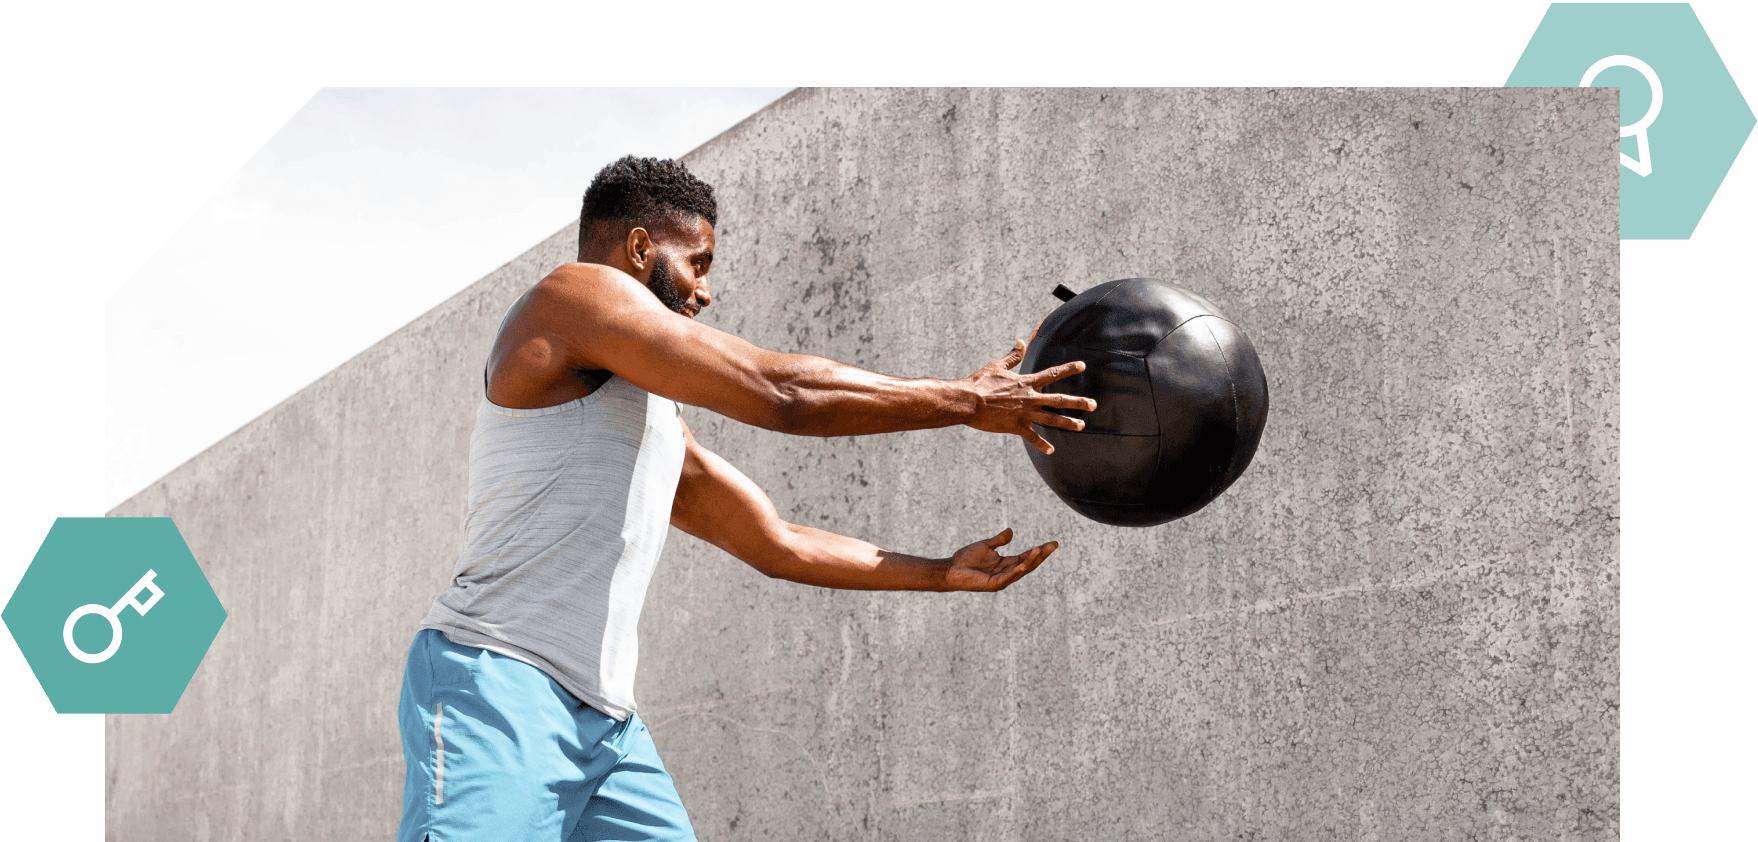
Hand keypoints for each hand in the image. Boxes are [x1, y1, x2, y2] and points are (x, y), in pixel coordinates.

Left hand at [944, 528, 1057, 591]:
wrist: (951, 570)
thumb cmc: (966, 559)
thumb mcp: (985, 546)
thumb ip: (999, 540)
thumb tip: (1011, 531)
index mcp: (1006, 564)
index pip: (1027, 557)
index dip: (1039, 550)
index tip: (1052, 543)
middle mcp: (1007, 573)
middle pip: (1029, 564)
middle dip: (1041, 555)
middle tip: (1054, 545)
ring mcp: (1001, 580)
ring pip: (1021, 570)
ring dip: (1032, 561)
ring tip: (1041, 550)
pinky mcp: (993, 584)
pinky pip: (1008, 577)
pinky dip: (1016, 571)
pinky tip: (1024, 563)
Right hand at [963, 340, 1097, 453]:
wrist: (968, 402)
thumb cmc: (980, 383)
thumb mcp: (997, 366)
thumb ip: (1013, 356)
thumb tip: (1021, 342)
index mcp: (1026, 382)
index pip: (1052, 374)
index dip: (1069, 368)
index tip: (1083, 365)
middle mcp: (1030, 398)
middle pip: (1059, 399)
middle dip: (1078, 402)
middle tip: (1093, 404)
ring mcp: (1024, 414)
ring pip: (1052, 419)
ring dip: (1068, 422)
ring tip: (1082, 425)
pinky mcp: (1016, 427)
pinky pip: (1033, 437)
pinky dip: (1042, 444)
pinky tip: (1051, 450)